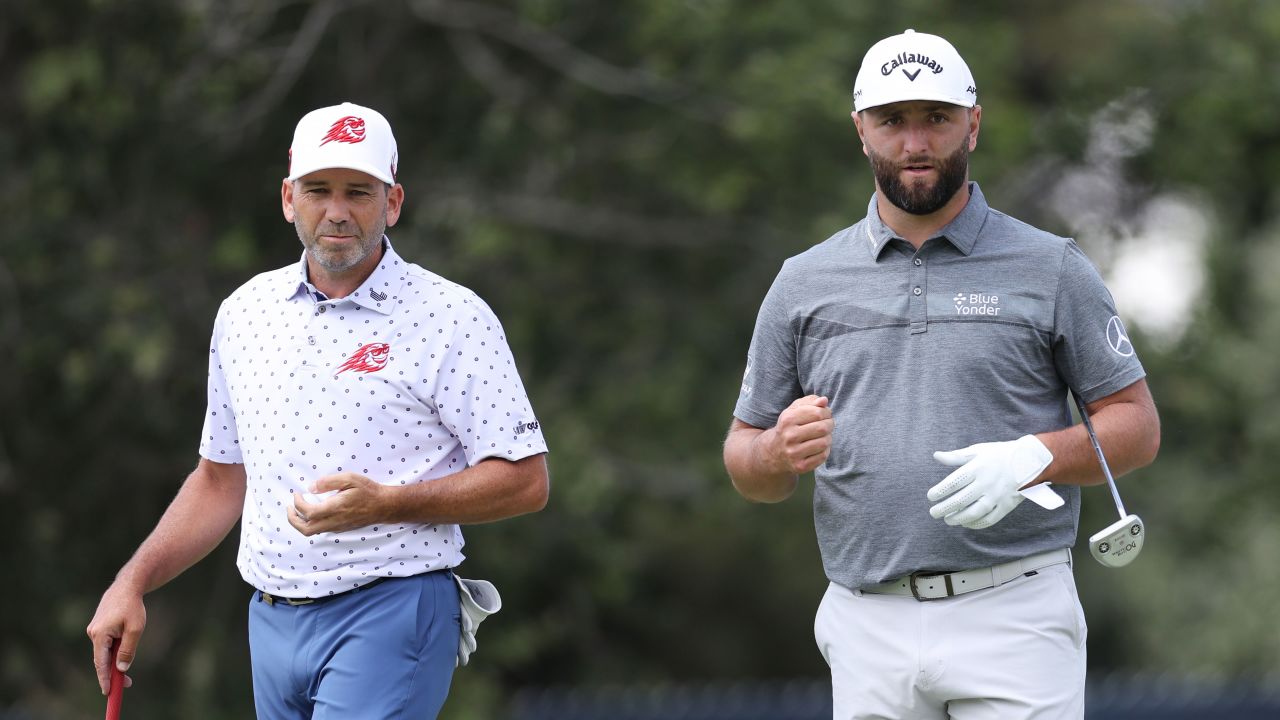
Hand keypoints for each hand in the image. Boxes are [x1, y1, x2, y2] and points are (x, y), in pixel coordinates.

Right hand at [86, 581, 144, 694]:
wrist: (127, 587)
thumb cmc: (133, 606)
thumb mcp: (135, 629)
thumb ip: (128, 649)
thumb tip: (121, 668)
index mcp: (100, 634)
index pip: (100, 662)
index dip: (104, 678)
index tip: (107, 692)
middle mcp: (93, 633)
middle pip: (102, 659)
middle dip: (113, 673)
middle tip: (127, 683)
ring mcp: (94, 630)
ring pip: (105, 651)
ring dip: (115, 661)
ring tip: (127, 669)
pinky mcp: (98, 627)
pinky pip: (106, 644)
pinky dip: (113, 650)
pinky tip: (123, 647)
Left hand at [287, 472, 390, 534]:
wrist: (384, 506)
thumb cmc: (368, 491)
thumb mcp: (350, 479)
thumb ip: (329, 482)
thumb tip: (311, 488)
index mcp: (335, 508)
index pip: (308, 512)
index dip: (297, 504)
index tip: (297, 493)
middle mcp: (334, 521)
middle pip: (306, 529)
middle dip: (292, 520)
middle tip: (289, 508)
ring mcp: (337, 527)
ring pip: (312, 532)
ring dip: (301, 523)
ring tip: (297, 510)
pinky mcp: (341, 528)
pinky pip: (320, 530)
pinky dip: (311, 523)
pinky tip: (313, 513)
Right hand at [763, 395, 833, 474]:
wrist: (774, 453)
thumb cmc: (789, 427)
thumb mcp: (795, 410)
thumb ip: (810, 402)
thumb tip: (824, 400)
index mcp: (787, 419)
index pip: (818, 413)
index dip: (827, 412)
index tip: (826, 414)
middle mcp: (789, 436)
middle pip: (822, 428)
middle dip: (830, 424)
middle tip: (828, 424)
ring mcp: (794, 453)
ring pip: (824, 442)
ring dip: (828, 438)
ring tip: (823, 436)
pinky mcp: (800, 466)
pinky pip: (823, 456)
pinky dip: (825, 450)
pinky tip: (818, 447)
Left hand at [927, 435, 1052, 528]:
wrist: (1030, 460)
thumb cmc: (999, 454)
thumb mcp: (977, 451)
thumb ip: (956, 456)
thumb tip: (936, 456)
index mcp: (977, 468)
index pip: (954, 482)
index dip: (940, 491)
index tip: (930, 496)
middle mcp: (987, 482)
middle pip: (961, 500)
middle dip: (945, 508)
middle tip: (934, 513)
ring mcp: (997, 495)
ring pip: (974, 512)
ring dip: (958, 518)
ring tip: (948, 520)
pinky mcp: (1007, 505)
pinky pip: (990, 519)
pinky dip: (976, 524)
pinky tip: (966, 523)